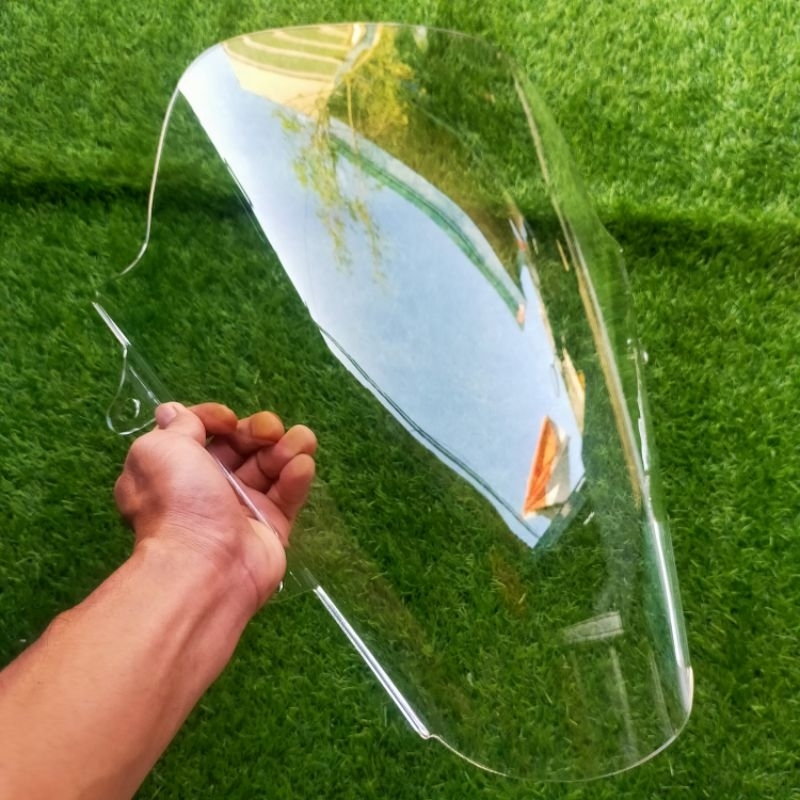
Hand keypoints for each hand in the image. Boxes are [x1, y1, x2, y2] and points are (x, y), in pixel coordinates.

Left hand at [114, 402, 316, 611]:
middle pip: (241, 445)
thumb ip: (176, 425)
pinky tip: (301, 466)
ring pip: (270, 465)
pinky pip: (288, 494)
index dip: (217, 417)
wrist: (205, 564)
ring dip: (287, 447)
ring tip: (299, 444)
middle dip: (259, 430)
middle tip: (269, 432)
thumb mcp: (160, 448)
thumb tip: (172, 410)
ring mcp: (242, 508)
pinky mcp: (272, 527)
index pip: (202, 431)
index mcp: (175, 468)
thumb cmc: (178, 501)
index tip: (227, 421)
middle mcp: (207, 487)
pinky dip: (297, 476)